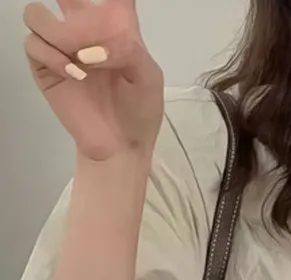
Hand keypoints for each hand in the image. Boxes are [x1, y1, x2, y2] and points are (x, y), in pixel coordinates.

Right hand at [23, 0, 163, 162]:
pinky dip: (52, 56)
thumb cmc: (139, 109)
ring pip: (36, 14)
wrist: (122, 145)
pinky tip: (76, 75)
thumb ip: (128, 49)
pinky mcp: (45, 68)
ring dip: (58, 32)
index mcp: (114, 24)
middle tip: (82, 27)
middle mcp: (84, 29)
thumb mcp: (148, 76)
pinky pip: (33, 44)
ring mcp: (61, 47)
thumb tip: (93, 49)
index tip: (110, 1)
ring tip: (82, 59)